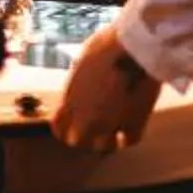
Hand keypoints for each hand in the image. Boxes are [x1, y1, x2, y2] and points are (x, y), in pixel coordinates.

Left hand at [52, 26, 160, 152]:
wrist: (134, 49)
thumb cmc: (108, 46)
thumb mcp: (84, 59)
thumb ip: (80, 77)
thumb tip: (82, 78)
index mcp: (70, 99)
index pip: (58, 127)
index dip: (65, 128)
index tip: (72, 125)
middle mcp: (85, 117)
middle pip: (77, 141)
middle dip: (84, 136)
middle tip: (93, 129)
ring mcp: (109, 124)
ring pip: (103, 146)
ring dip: (107, 139)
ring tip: (113, 131)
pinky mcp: (133, 124)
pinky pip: (129, 140)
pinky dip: (129, 136)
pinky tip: (131, 127)